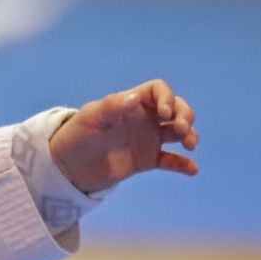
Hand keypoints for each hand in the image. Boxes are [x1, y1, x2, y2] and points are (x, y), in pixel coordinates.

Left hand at [49, 79, 197, 193]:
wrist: (67, 166)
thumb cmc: (76, 136)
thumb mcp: (90, 119)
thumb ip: (112, 106)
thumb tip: (136, 98)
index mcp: (130, 103)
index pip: (158, 90)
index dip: (167, 98)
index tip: (164, 114)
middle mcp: (143, 118)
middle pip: (176, 108)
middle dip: (185, 115)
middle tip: (182, 130)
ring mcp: (147, 139)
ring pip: (178, 131)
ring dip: (190, 135)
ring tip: (188, 145)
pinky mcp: (147, 160)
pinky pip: (171, 160)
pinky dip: (184, 164)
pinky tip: (192, 169)